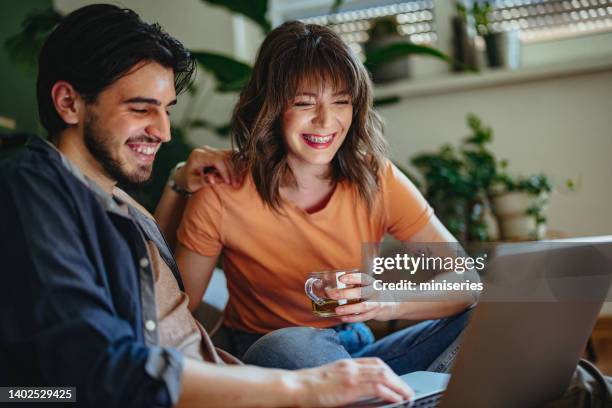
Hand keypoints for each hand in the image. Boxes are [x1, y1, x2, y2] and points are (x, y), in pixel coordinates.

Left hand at [173, 146, 240, 192]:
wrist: (184, 175)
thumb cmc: (187, 181)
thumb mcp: (192, 184)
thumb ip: (202, 181)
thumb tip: (212, 179)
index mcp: (197, 156)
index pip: (217, 160)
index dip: (225, 171)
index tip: (228, 182)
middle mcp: (205, 150)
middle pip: (225, 156)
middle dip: (232, 170)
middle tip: (236, 183)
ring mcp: (211, 149)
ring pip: (229, 154)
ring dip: (236, 167)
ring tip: (239, 179)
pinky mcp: (216, 152)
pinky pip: (229, 155)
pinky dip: (235, 163)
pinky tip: (239, 173)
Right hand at [291, 358, 412, 406]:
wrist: (295, 386)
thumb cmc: (308, 386)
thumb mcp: (329, 378)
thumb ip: (345, 380)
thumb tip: (359, 391)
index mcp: (346, 363)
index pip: (374, 362)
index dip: (389, 372)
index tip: (397, 380)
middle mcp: (351, 365)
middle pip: (382, 368)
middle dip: (397, 379)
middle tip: (407, 390)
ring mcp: (351, 374)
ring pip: (384, 376)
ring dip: (399, 386)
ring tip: (407, 396)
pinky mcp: (350, 386)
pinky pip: (377, 387)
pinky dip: (390, 392)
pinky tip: (396, 399)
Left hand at [327, 272, 399, 322]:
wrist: (391, 303)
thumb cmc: (372, 292)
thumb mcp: (366, 285)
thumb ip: (352, 284)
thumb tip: (330, 281)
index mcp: (371, 282)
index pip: (362, 278)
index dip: (352, 278)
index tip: (341, 278)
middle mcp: (374, 292)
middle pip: (362, 292)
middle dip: (346, 294)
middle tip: (333, 294)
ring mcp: (375, 304)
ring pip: (363, 307)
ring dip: (349, 309)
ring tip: (337, 310)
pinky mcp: (374, 314)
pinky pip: (363, 317)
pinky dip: (352, 318)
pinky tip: (343, 318)